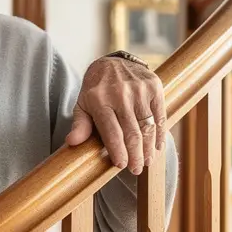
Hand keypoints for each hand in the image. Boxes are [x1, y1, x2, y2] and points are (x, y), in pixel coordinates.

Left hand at [65, 57, 165, 174]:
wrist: (113, 62)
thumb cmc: (95, 90)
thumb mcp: (82, 104)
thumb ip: (79, 124)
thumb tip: (71, 142)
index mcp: (99, 99)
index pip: (110, 131)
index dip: (117, 150)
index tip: (121, 165)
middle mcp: (120, 94)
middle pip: (131, 132)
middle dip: (135, 155)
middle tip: (136, 169)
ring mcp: (139, 90)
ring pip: (147, 126)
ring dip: (148, 148)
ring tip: (147, 162)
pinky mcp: (154, 87)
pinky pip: (160, 115)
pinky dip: (159, 133)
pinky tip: (157, 146)